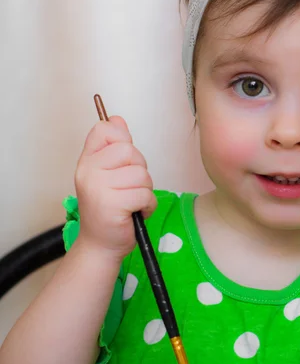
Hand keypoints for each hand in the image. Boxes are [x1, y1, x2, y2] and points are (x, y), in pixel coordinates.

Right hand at [74, 115, 156, 259]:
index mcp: (87, 161)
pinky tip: (136, 212)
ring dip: (145, 190)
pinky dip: (148, 205)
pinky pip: (145, 194)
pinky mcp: (112, 204)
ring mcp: (98, 188)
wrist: (101, 244)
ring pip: (141, 174)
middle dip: (139, 170)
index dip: (122, 140)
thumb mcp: (108, 174)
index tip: (122, 160)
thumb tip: (117, 119)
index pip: (104, 129)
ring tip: (132, 202)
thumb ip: (114, 147)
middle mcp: (88, 172)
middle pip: (130, 151)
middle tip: (129, 188)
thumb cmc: (109, 209)